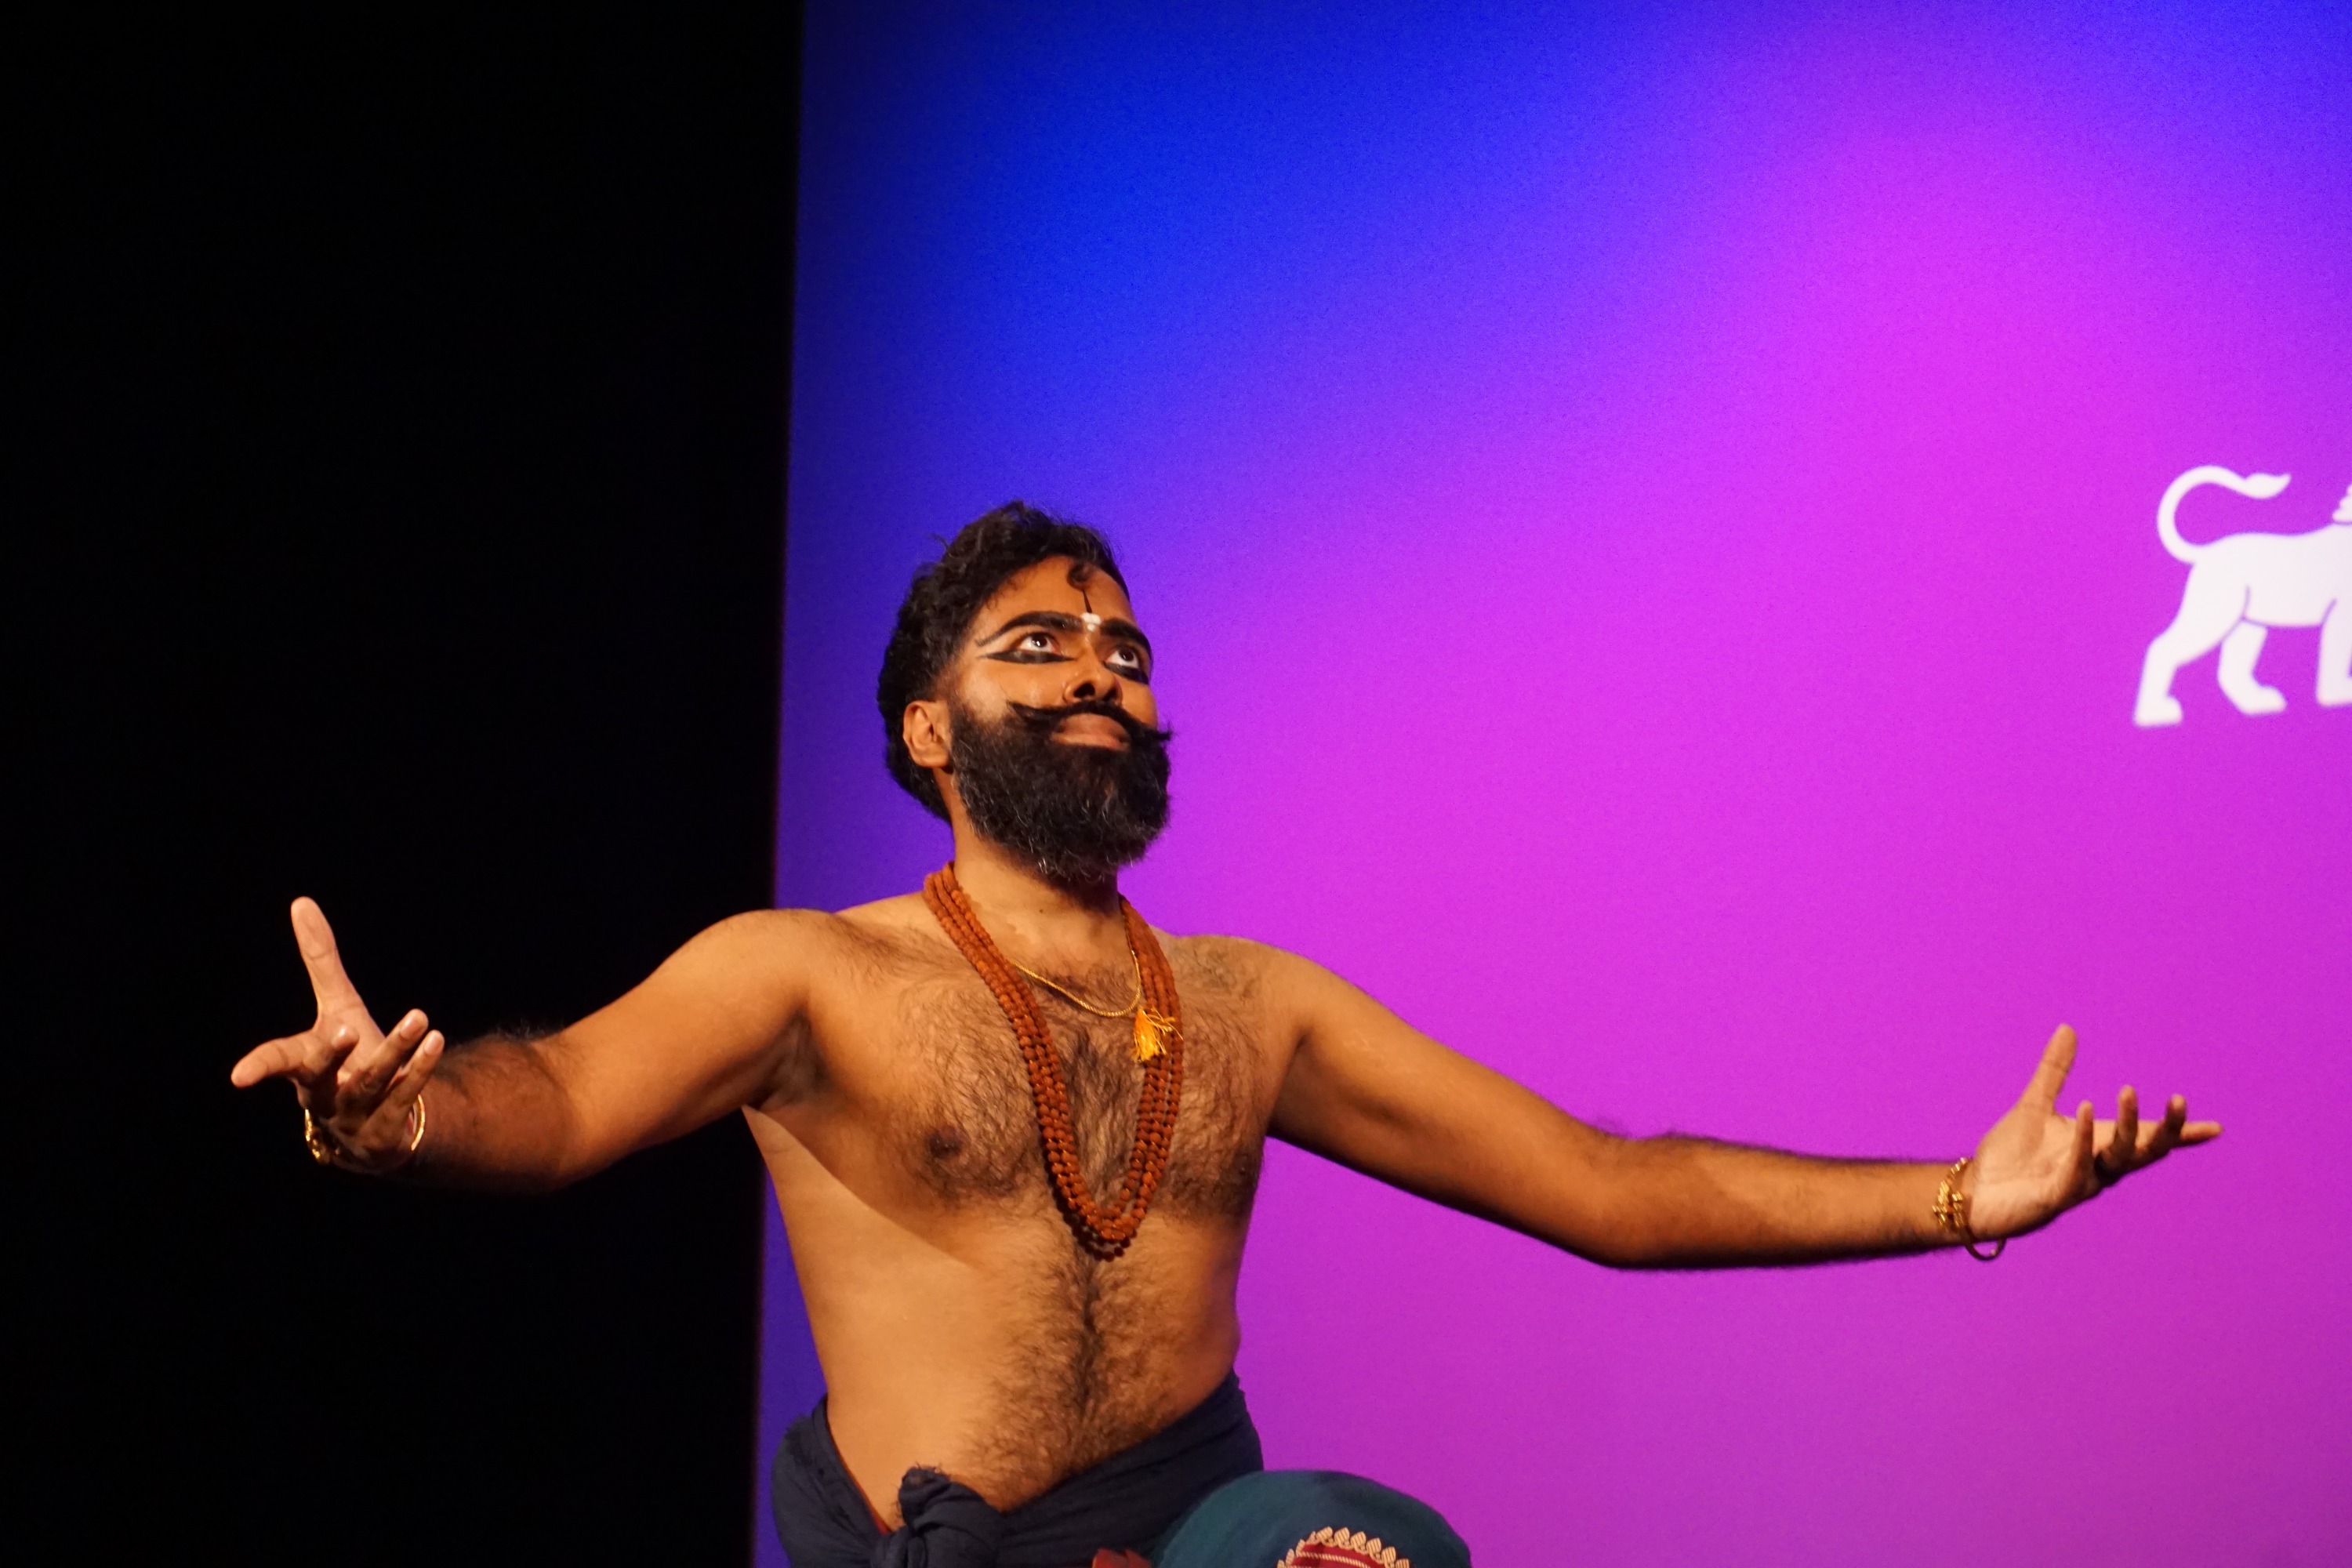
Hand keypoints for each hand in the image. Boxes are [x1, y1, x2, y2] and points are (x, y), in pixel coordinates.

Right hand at [230, 897, 444, 1172]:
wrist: (377, 1121)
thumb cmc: (350, 1055)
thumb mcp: (338, 1006)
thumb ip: (320, 961)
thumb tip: (301, 902)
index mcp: (305, 1066)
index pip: (278, 1062)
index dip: (258, 1067)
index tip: (238, 1078)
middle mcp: (324, 1094)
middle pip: (322, 1074)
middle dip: (333, 1053)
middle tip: (347, 1028)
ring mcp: (354, 1116)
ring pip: (372, 1084)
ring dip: (395, 1052)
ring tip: (420, 1018)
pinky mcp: (387, 1129)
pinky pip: (404, 1099)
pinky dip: (419, 1072)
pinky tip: (435, 1042)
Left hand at [1962, 1024, 2220, 1239]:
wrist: (1975, 1190)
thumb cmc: (2010, 1155)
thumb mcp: (2035, 1104)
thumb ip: (2055, 1071)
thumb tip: (2068, 1028)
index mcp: (2098, 1147)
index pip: (2147, 1140)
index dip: (2179, 1134)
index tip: (2215, 1127)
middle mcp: (2097, 1168)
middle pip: (2145, 1151)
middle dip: (2167, 1129)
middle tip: (2178, 1099)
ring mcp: (2080, 1183)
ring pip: (2118, 1158)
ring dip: (2127, 1125)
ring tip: (2128, 1090)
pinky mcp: (2056, 1196)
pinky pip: (2077, 1166)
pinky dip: (2083, 1138)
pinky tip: (2084, 1108)